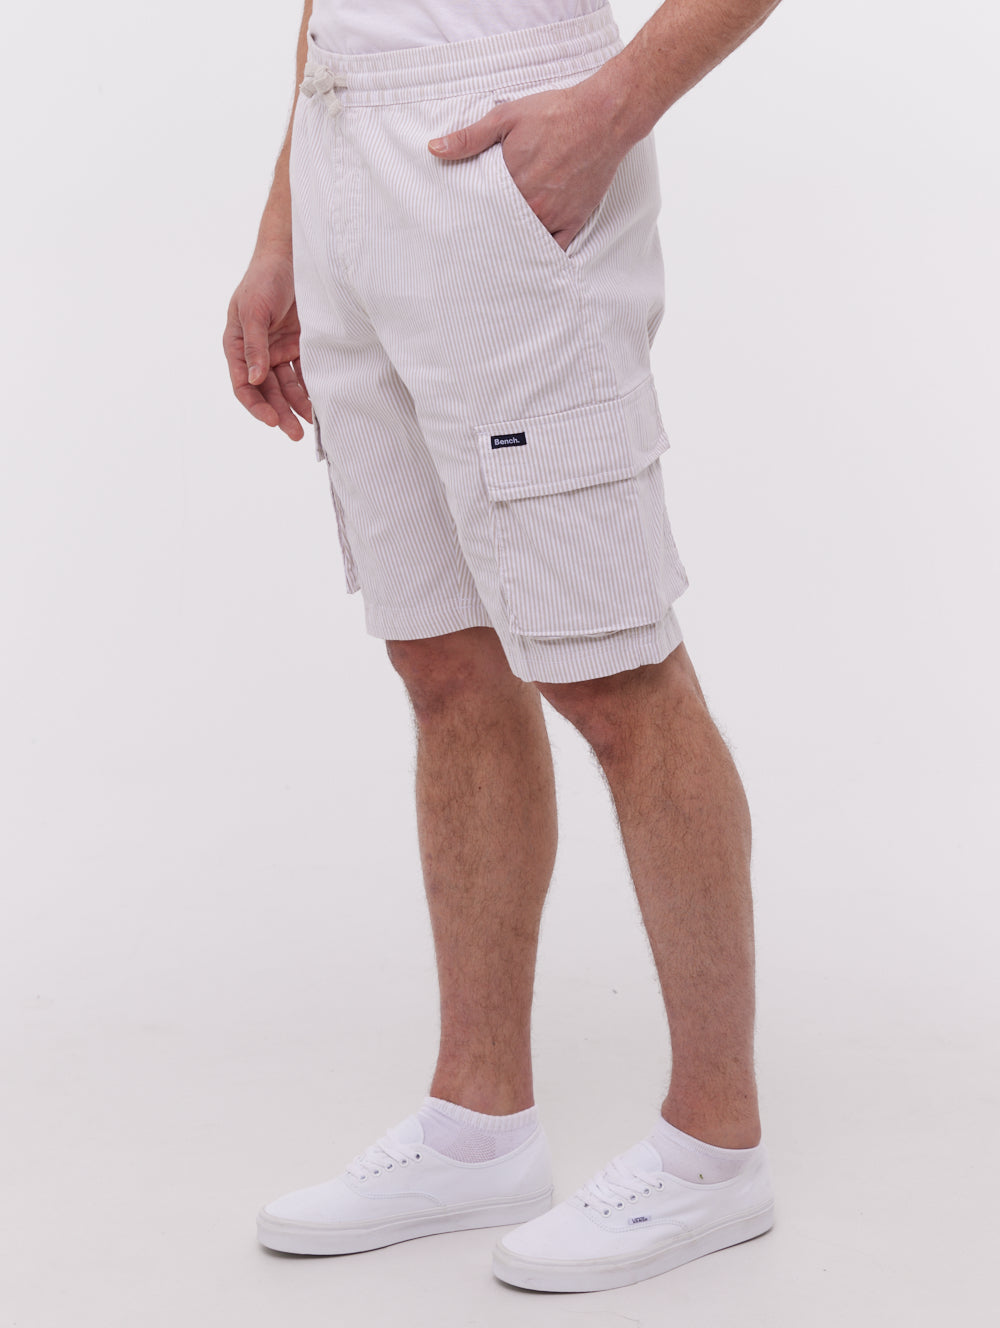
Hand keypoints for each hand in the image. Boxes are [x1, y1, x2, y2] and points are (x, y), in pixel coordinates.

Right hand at [223, 245, 311, 440]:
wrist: (293, 254)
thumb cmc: (265, 277)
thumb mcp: (254, 309)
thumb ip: (254, 346)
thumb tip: (254, 380)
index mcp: (238, 344)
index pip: (243, 384)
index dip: (256, 405)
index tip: (272, 420)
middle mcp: (257, 352)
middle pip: (267, 392)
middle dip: (279, 413)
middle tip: (295, 434)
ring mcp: (279, 350)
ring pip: (287, 387)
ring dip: (297, 406)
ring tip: (311, 423)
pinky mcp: (301, 346)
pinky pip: (305, 373)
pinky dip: (311, 389)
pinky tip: (320, 403)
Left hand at [428, 80, 626, 251]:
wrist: (602, 117)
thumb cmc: (555, 113)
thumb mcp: (505, 117)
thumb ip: (469, 138)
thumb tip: (435, 149)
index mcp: (510, 183)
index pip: (480, 210)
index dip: (470, 216)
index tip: (460, 222)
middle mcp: (531, 205)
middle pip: (501, 230)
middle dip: (488, 234)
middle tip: (473, 242)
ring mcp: (554, 216)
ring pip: (524, 242)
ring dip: (511, 245)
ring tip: (496, 252)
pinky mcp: (574, 220)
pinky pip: (554, 249)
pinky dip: (540, 255)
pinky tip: (527, 258)